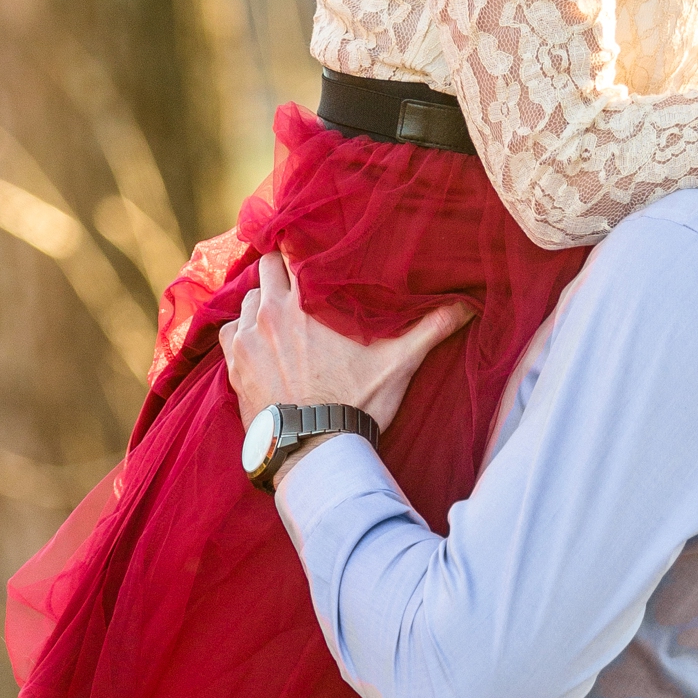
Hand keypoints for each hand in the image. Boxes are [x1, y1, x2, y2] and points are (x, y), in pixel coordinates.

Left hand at [226, 253, 470, 451]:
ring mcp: (249, 338)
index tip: (314, 254)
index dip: (303, 248)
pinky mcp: (234, 365)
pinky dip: (241, 332)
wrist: (315, 450)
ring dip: (261, 303)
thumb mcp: (399, 363)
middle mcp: (272, 312)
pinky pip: (229, 332)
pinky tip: (257, 343)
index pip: (294, 251)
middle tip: (298, 285)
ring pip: (248, 300)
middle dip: (280, 272)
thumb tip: (467, 306)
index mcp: (308, 301)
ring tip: (280, 317)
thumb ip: (430, 328)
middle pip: (266, 268)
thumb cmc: (357, 403)